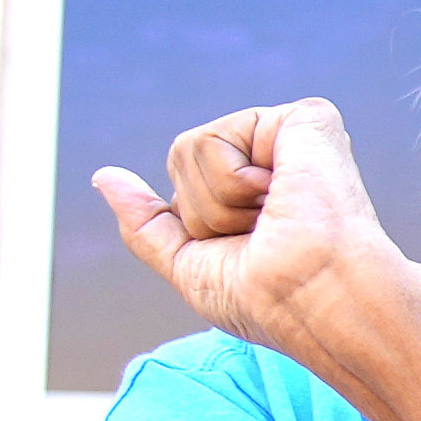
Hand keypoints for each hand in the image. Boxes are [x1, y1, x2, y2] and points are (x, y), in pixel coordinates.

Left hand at [96, 97, 416, 361]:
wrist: (316, 300)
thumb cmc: (269, 301)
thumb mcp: (192, 268)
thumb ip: (149, 223)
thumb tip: (104, 176)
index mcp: (258, 195)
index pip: (187, 190)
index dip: (199, 225)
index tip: (252, 254)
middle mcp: (275, 160)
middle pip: (181, 161)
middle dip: (205, 213)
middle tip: (262, 234)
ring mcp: (290, 137)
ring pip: (190, 149)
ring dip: (219, 202)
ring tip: (275, 218)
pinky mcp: (305, 118)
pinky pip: (217, 135)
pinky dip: (233, 180)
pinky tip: (283, 194)